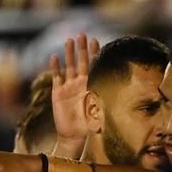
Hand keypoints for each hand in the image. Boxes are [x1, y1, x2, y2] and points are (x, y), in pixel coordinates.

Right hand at [50, 33, 100, 150]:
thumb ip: (105, 104)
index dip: (94, 54)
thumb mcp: (100, 114)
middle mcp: (80, 84)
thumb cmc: (89, 126)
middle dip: (82, 48)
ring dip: (69, 53)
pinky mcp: (57, 92)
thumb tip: (117, 98)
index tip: (96, 40)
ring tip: (69, 40)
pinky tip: (54, 56)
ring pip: (68, 66)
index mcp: (92, 86)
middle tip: (82, 34)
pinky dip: (55, 67)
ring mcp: (68, 87)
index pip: (94, 66)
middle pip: (81, 62)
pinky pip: (56, 77)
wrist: (74, 136)